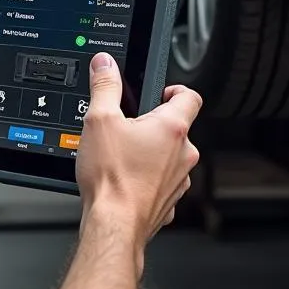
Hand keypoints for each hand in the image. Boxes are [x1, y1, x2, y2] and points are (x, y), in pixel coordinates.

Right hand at [75, 52, 201, 252]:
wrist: (113, 225)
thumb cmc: (111, 178)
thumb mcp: (99, 119)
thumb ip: (104, 86)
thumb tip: (105, 64)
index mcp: (172, 128)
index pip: (189, 96)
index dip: (175, 88)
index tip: (161, 91)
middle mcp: (183, 154)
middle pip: (176, 127)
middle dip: (153, 124)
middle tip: (127, 127)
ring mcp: (179, 180)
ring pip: (169, 156)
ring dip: (151, 153)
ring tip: (122, 156)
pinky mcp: (169, 202)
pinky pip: (162, 182)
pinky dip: (147, 178)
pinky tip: (125, 180)